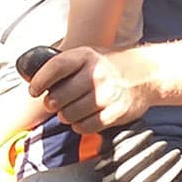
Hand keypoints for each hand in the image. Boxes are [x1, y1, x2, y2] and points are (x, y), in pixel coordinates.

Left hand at [27, 47, 153, 133]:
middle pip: (59, 97)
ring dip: (65, 116)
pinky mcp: (115, 112)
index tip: (33, 90)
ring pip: (70, 115)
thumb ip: (67, 64)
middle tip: (53, 103)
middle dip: (52, 103)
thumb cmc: (112, 66)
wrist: (147, 74)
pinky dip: (80, 126)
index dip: (40, 81)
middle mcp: (96, 74)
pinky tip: (83, 118)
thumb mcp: (90, 55)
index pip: (55, 68)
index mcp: (86, 56)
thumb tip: (36, 78)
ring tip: (70, 111)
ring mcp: (107, 94)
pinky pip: (86, 126)